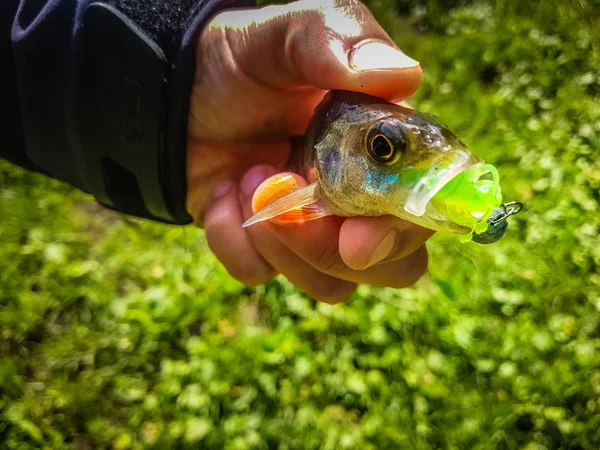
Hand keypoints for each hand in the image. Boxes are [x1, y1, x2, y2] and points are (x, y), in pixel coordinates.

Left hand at [186, 0, 431, 301]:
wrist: (177, 93)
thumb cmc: (243, 59)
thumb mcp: (285, 34)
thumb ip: (337, 40)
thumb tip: (401, 75)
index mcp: (384, 152)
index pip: (425, 210)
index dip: (401, 234)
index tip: (355, 238)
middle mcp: (360, 199)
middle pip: (390, 267)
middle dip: (333, 253)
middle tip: (285, 212)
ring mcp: (315, 229)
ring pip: (330, 284)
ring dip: (281, 245)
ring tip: (248, 178)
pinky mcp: (267, 247)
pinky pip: (260, 275)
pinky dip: (233, 241)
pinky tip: (222, 194)